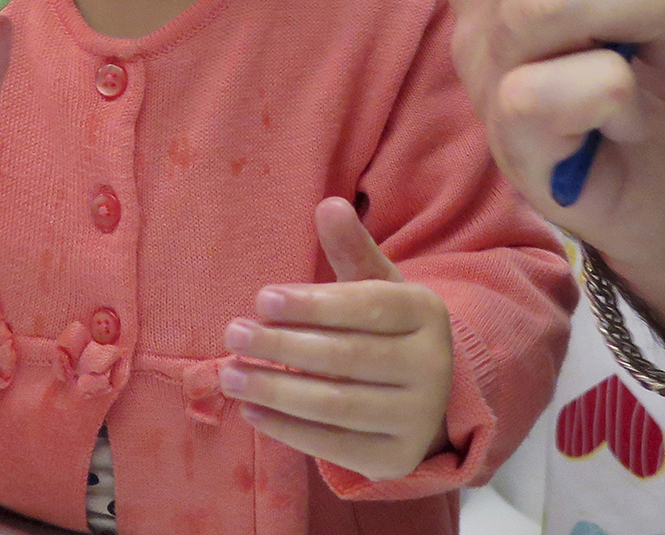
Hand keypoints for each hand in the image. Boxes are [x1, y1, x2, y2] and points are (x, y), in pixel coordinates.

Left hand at [221, 197, 453, 481]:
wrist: (426, 395)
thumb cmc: (385, 328)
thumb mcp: (375, 284)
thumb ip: (351, 248)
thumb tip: (328, 204)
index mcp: (426, 313)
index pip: (367, 308)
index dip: (313, 305)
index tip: (262, 299)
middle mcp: (433, 366)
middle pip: (347, 357)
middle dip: (282, 346)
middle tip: (233, 334)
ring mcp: (418, 417)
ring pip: (337, 404)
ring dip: (276, 390)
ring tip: (231, 375)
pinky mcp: (397, 460)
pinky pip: (335, 446)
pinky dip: (289, 430)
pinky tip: (253, 411)